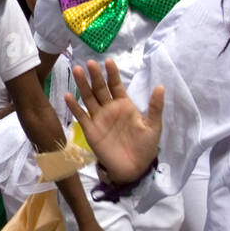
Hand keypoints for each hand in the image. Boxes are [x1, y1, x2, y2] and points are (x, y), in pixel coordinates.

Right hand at [65, 58, 162, 184]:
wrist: (133, 169)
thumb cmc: (145, 147)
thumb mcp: (153, 126)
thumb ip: (155, 108)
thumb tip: (160, 87)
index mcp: (125, 106)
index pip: (116, 86)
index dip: (112, 74)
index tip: (109, 61)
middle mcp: (109, 109)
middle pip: (100, 89)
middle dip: (95, 76)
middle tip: (90, 63)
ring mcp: (98, 118)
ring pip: (89, 98)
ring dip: (83, 85)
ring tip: (77, 71)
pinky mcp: (90, 130)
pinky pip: (81, 115)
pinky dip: (74, 106)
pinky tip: (69, 95)